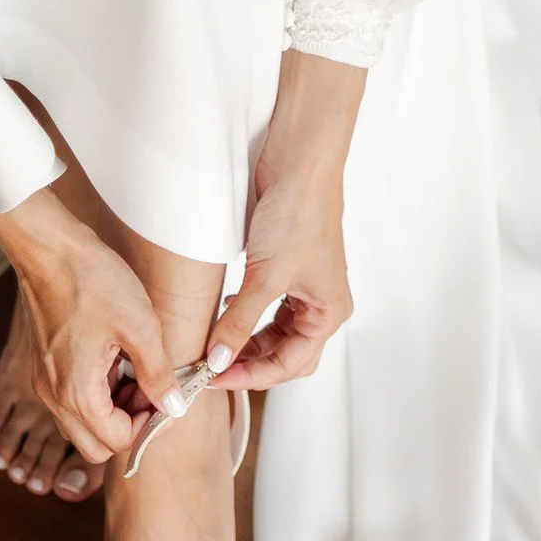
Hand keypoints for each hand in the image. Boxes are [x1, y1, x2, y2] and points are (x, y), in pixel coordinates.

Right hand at [0, 177, 174, 461]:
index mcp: (77, 393)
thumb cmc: (92, 281)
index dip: (147, 426)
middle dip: (128, 427)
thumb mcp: (140, 327)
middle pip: (95, 445)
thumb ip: (158, 375)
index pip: (117, 443)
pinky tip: (115, 361)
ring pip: (82, 426)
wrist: (50, 248)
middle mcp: (54, 396)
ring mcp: (46, 383)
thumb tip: (173, 407)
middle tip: (150, 391)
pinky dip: (96, 396)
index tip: (165, 398)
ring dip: (112, 413)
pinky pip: (72, 401)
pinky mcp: (45, 368)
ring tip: (135, 373)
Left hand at [205, 161, 351, 390]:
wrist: (298, 164)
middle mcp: (321, 304)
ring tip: (214, 347)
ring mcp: (304, 287)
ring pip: (275, 334)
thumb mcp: (264, 277)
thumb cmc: (299, 213)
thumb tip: (218, 360)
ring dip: (246, 343)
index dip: (252, 374)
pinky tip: (226, 314)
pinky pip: (268, 309)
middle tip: (212, 368)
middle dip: (250, 363)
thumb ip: (239, 323)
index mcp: (329, 312)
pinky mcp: (286, 270)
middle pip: (286, 354)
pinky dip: (247, 318)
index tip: (215, 376)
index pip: (291, 364)